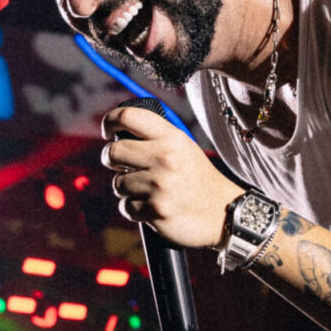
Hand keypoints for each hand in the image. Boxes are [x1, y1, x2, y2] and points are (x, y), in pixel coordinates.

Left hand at [101, 104, 242, 249]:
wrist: (223, 214)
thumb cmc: (196, 179)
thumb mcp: (183, 148)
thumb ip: (154, 138)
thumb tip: (117, 135)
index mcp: (172, 137)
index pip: (128, 116)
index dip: (110, 121)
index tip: (108, 132)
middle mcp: (165, 157)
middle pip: (113, 152)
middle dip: (113, 161)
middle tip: (122, 167)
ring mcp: (160, 185)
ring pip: (118, 184)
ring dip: (127, 190)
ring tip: (149, 191)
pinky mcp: (156, 209)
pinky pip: (126, 207)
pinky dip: (134, 210)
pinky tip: (152, 208)